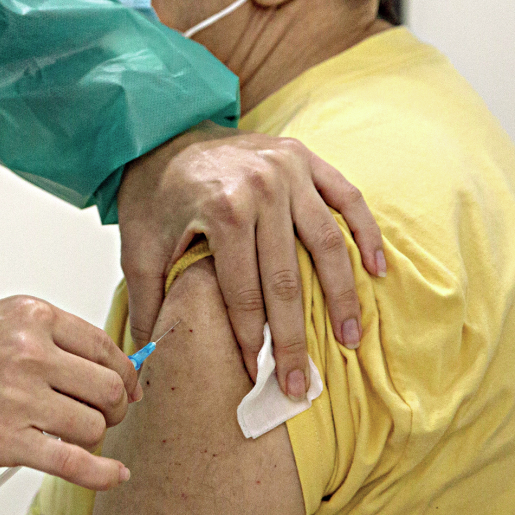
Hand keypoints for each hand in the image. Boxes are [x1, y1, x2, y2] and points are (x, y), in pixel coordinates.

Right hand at [0, 296, 139, 490]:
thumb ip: (35, 335)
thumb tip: (82, 362)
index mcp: (28, 317)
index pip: (103, 345)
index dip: (121, 372)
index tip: (122, 388)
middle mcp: (30, 352)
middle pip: (108, 387)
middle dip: (112, 408)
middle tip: (101, 418)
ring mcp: (19, 397)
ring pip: (94, 425)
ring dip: (92, 438)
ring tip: (74, 441)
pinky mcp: (5, 441)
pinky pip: (74, 461)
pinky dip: (102, 473)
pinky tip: (114, 475)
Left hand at [116, 123, 385, 398]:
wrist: (160, 131)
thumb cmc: (152, 193)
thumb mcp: (138, 245)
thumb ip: (147, 299)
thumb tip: (149, 353)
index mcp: (222, 210)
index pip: (244, 292)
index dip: (251, 340)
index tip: (258, 376)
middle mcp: (262, 188)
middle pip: (287, 279)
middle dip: (294, 338)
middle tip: (301, 383)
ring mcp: (288, 171)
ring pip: (327, 244)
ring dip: (341, 295)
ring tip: (349, 338)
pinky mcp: (304, 157)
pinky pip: (347, 197)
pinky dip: (365, 233)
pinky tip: (376, 270)